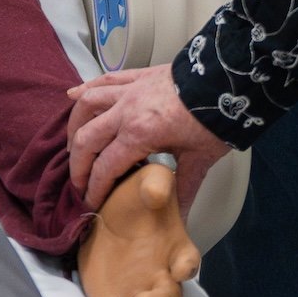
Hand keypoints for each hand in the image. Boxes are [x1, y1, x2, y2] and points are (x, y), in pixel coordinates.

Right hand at [67, 64, 229, 211]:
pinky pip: (103, 80)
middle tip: (78, 182)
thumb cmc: (212, 121)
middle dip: (77, 164)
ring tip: (73, 144)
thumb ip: (183, 190)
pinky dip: (86, 88)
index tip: (90, 202)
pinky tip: (73, 94)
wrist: (224, 79)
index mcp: (139, 134)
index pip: (105, 166)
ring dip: (75, 126)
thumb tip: (178, 220)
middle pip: (87, 138)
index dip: (94, 188)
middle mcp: (126, 110)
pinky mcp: (136, 76)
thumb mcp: (199, 161)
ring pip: (88, 105)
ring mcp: (128, 90)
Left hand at [74, 163, 199, 296]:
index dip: (187, 268)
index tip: (180, 270)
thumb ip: (157, 182)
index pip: (189, 261)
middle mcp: (160, 277)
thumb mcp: (149, 177)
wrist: (106, 207)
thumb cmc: (136, 193)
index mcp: (175, 248)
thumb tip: (156, 195)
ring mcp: (136, 293)